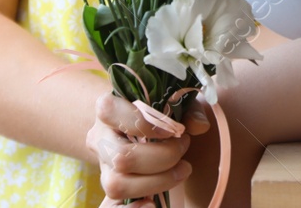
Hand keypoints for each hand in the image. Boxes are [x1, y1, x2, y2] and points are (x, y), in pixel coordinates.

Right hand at [88, 91, 211, 206]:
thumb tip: (201, 126)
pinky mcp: (111, 186)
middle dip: (161, 158)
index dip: (144, 123)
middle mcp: (99, 137)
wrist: (134, 129)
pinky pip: (114, 206)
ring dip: (156, 183)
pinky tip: (153, 202)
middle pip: (120, 156)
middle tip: (184, 149)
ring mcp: (102, 165)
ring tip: (181, 171)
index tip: (173, 130)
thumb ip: (188, 110)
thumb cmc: (156, 112)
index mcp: (107, 109)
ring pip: (117, 184)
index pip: (109, 111)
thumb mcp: (172, 103)